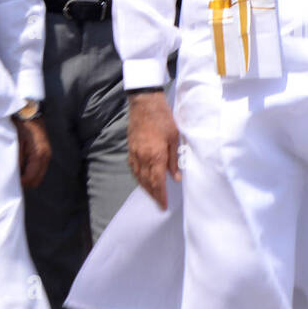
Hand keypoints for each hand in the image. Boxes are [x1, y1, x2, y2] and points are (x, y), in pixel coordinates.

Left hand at [14, 117, 50, 187]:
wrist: (29, 112)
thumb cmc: (21, 126)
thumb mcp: (16, 143)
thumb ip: (16, 160)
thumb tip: (13, 175)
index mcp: (39, 155)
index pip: (30, 178)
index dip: (19, 183)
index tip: (8, 182)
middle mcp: (46, 157)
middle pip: (36, 181)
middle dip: (25, 182)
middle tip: (12, 179)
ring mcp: (47, 155)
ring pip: (38, 176)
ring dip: (28, 177)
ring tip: (15, 173)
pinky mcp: (45, 152)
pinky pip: (38, 169)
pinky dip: (30, 171)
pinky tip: (21, 166)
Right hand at [127, 91, 180, 208]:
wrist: (145, 103)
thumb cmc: (163, 118)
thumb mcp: (174, 137)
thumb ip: (174, 159)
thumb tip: (176, 177)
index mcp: (156, 156)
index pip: (158, 182)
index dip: (161, 195)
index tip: (163, 205)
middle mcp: (143, 157)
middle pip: (147, 182)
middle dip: (153, 195)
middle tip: (158, 204)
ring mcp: (135, 153)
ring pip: (139, 176)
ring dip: (145, 187)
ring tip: (152, 195)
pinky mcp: (130, 148)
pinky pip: (133, 167)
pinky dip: (138, 176)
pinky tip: (142, 179)